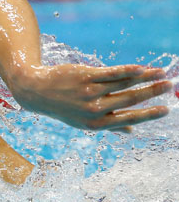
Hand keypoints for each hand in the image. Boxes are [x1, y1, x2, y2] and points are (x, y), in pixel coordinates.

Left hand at [8, 64, 171, 131]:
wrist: (36, 91)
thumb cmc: (63, 107)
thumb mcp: (82, 121)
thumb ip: (108, 125)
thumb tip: (131, 133)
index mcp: (95, 124)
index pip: (128, 119)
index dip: (148, 115)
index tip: (166, 110)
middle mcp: (93, 109)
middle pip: (129, 99)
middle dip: (152, 92)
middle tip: (170, 85)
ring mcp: (89, 92)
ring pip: (123, 84)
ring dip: (146, 77)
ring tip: (161, 73)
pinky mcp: (85, 76)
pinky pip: (111, 73)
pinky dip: (127, 70)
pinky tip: (141, 68)